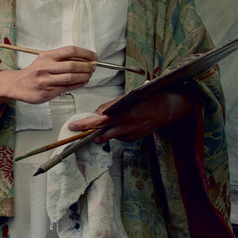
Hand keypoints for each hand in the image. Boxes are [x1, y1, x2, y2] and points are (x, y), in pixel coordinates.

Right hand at [0, 46, 96, 104]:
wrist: (18, 84)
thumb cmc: (34, 71)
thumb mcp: (44, 59)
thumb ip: (61, 58)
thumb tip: (84, 59)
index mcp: (47, 56)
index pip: (70, 51)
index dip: (85, 53)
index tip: (93, 56)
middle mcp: (46, 67)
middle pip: (73, 65)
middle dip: (87, 66)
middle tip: (93, 67)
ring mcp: (46, 80)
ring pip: (71, 78)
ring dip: (85, 76)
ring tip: (89, 75)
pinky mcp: (48, 92)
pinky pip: (68, 88)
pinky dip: (79, 84)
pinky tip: (83, 82)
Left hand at [67, 91, 195, 142]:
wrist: (163, 109)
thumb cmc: (143, 99)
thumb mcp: (125, 98)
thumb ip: (109, 107)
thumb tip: (95, 114)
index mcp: (123, 113)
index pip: (99, 122)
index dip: (85, 125)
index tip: (73, 126)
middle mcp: (126, 126)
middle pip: (101, 132)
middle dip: (87, 132)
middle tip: (77, 129)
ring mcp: (130, 134)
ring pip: (109, 136)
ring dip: (103, 132)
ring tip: (103, 123)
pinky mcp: (134, 139)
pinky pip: (119, 137)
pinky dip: (116, 132)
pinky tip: (122, 125)